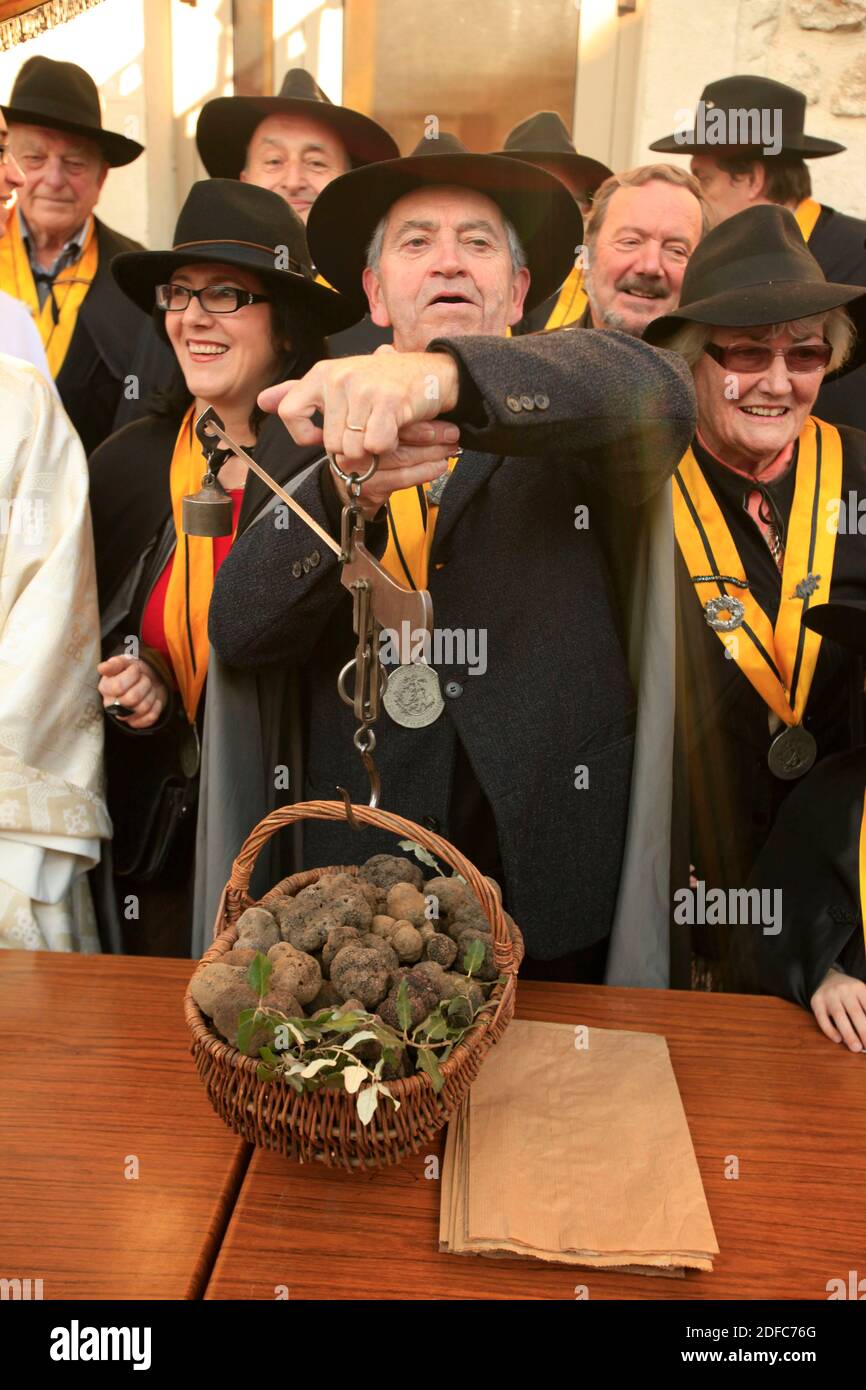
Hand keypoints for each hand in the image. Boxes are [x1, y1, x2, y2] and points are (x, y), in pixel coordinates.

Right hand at [97, 655, 168, 730]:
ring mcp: (124, 716)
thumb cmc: (134, 671)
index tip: (135, 669)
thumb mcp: (125, 662)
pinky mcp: (137, 722)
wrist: (149, 678)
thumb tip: (102, 668)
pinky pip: (150, 717)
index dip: (132, 674)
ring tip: (148, 688)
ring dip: (151, 694)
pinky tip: (154, 699)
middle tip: (144, 678)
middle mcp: (111, 704)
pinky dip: (156, 706)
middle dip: (144, 684)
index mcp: (105, 688)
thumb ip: (115, 664)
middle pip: (132, 698)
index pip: (119, 686)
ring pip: (143, 707)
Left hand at [257, 344, 459, 463]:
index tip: (320, 437)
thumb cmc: (385, 382)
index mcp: (322, 373)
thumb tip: (263, 401)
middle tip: (367, 428)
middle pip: (329, 442)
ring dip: (370, 449)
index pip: (290, 413)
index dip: (304, 435)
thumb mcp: (337, 381)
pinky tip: (394, 429)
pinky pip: (376, 446)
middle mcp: (339, 377)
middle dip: (350, 447)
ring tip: (381, 427)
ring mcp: (363, 388)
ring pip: (352, 449)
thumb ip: (299, 393)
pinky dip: (387, 446)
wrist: (432, 373)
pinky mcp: (388, 401)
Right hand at [330, 420, 459, 519]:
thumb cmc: (368, 445)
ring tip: (450, 447)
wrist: (349, 481)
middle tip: (452, 433)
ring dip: (432, 453)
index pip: (387, 417)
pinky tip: (439, 466)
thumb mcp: (376, 421)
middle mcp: (351, 443)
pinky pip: (402, 478)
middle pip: (396, 437)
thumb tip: (433, 403)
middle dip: (430, 435)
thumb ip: (396, 413)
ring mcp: (357, 467)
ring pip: (402, 458)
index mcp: (351, 419)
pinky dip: (425, 471)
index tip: (438, 414)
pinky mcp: (368, 486)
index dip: (416, 418)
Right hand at [810, 966, 865, 1051]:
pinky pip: (822, 1018)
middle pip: (855, 1013)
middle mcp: (844, 990)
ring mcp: (829, 995)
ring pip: (839, 1016)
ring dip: (848, 1034)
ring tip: (855, 1048)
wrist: (825, 978)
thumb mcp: (861, 994)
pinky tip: (838, 1040)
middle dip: (863, 1031)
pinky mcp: (816, 1002)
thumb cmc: (849, 992)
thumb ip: (865, 1008)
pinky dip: (830, 1030)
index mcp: (858, 988)